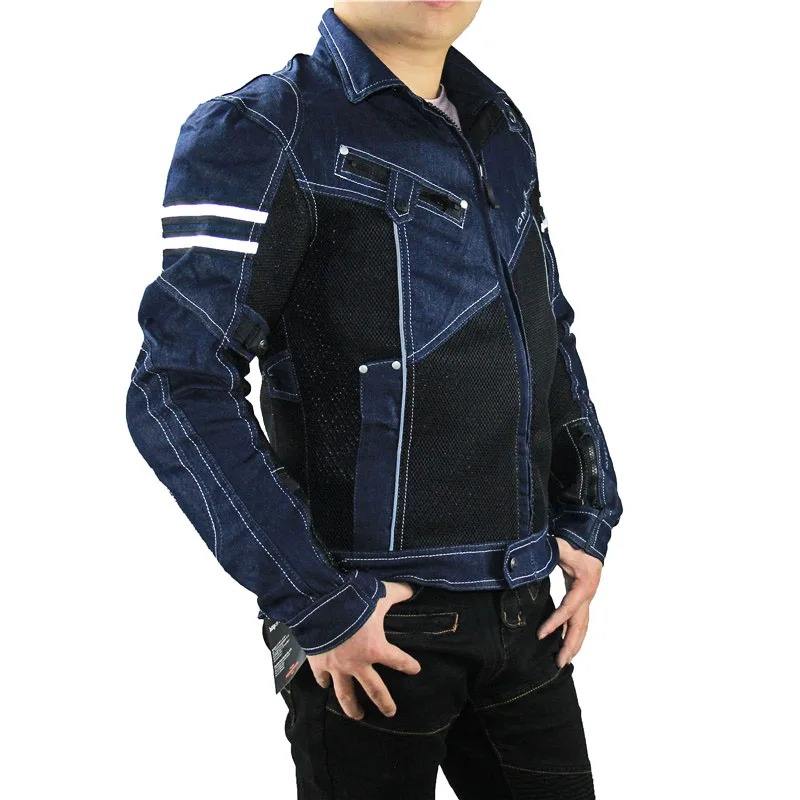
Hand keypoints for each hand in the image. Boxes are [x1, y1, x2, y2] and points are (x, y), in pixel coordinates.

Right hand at [307, 581, 421, 718]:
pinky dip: (323, 683)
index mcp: (375, 648)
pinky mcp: (318, 663)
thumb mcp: (379, 594)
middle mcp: (357, 663)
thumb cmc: (353, 600)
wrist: (319, 604)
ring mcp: (337, 666)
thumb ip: (396, 593)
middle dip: (384, 702)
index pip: (398, 660)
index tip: (415, 669)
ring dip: (352, 707)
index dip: (408, 665)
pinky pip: (321, 678)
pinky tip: (325, 687)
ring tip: (357, 716)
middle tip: (390, 712)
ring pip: (346, 694)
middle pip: (374, 690)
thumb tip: (412, 587)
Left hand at [537, 538, 602, 667]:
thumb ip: (549, 552)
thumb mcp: (561, 546)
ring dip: (574, 644)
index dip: (555, 623)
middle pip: (580, 625)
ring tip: (563, 661)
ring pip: (583, 626)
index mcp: (584, 585)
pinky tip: (566, 645)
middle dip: (570, 645)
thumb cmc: (575, 544)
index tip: (541, 635)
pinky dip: (574, 635)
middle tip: (559, 663)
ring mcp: (587, 598)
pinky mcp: (583, 599)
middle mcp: (588, 595)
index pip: (568, 609)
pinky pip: (580, 621)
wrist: (590, 540)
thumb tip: (529, 556)